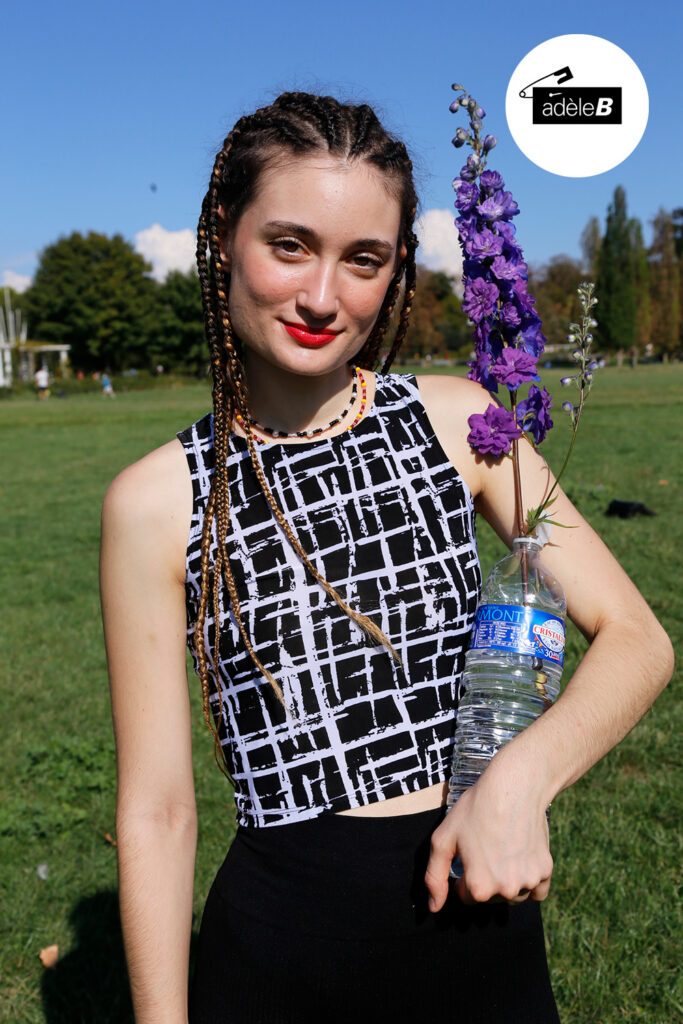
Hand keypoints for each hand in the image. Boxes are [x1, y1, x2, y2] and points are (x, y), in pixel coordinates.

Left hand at [425, 753, 553, 910]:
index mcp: (479, 887)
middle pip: (490, 898)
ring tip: (502, 850)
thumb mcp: (443, 839)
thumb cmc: (475, 809)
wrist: (514, 787)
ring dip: (506, 882)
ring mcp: (528, 882)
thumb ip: (434, 877)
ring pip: (512, 896)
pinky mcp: (546, 871)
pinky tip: (521, 858)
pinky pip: (536, 892)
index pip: (466, 897)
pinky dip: (529, 882)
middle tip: (486, 847)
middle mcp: (506, 891)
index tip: (468, 854)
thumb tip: (434, 907)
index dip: (464, 875)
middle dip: (485, 879)